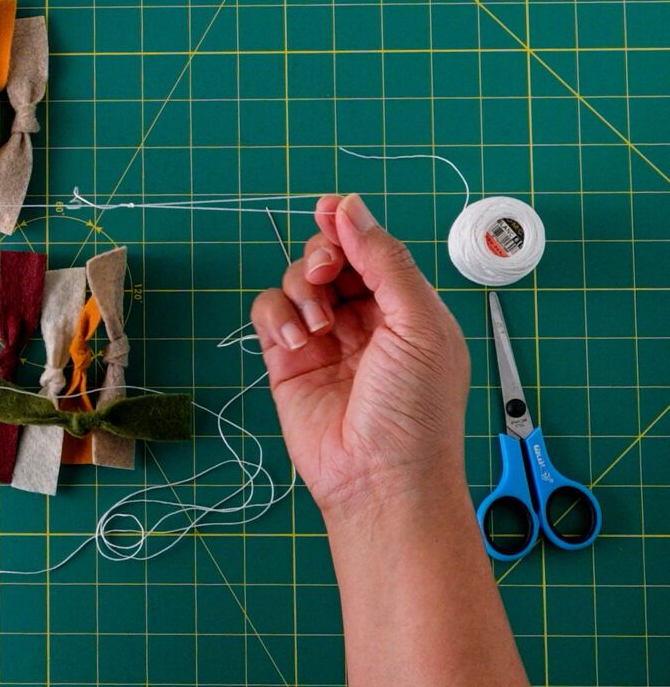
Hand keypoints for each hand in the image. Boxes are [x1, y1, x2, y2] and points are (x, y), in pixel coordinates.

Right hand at [251, 194, 469, 516]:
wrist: (379, 479)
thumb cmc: (416, 412)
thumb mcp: (418, 323)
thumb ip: (385, 261)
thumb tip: (352, 209)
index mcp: (405, 306)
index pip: (372, 249)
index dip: (349, 225)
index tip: (328, 208)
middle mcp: (363, 319)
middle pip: (329, 258)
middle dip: (323, 254)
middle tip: (327, 270)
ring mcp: (323, 340)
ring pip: (295, 282)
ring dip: (302, 291)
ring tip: (319, 326)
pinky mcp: (287, 362)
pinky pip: (269, 314)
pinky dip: (277, 318)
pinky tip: (298, 342)